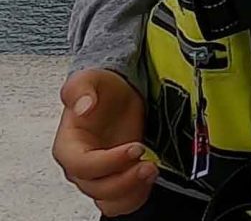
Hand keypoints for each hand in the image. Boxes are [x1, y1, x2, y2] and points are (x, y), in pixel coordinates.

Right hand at [52, 70, 155, 217]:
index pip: (82, 165)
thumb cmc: (103, 88)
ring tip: (152, 171)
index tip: (136, 148)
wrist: (119, 93)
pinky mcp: (115, 179)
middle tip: (150, 164)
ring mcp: (98, 176)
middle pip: (97, 188)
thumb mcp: (90, 78)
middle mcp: (80, 166)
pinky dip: (135, 198)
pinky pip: (119, 203)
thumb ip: (81, 89)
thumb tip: (82, 107)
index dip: (108, 162)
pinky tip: (149, 180)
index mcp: (68, 146)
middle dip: (125, 180)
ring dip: (131, 192)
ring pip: (108, 201)